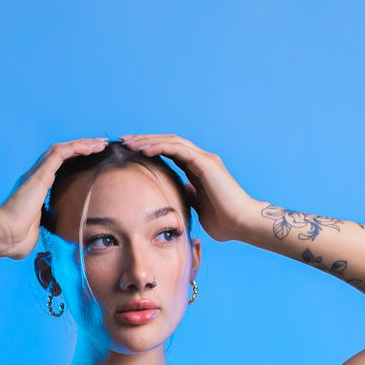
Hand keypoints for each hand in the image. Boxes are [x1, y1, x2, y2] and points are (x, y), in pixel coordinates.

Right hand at [0, 138, 107, 259]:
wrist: (6, 235)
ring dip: (83, 144)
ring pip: (63, 149)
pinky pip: (62, 153)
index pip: (58, 166)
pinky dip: (78, 148)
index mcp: (36, 188)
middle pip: (62, 153)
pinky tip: (92, 148)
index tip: (92, 158)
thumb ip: (48, 228)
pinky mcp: (41, 173)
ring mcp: (37, 173)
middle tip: (101, 145)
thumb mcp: (39, 231)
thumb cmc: (18, 239)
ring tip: (101, 143)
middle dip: (83, 146)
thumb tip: (59, 237)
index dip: (75, 159)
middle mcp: (36, 176)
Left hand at [120, 133, 255, 242]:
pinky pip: (178, 149)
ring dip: (148, 140)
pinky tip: (143, 150)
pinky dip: (159, 147)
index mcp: (197, 169)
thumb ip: (188, 197)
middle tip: (123, 141)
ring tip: (129, 143)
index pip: (169, 152)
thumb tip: (175, 196)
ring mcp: (204, 159)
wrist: (241, 223)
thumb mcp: (197, 208)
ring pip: (171, 141)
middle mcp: (200, 159)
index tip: (130, 153)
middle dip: (145, 140)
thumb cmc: (223, 221)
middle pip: (167, 142)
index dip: (150, 150)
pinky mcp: (205, 163)